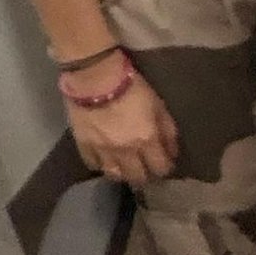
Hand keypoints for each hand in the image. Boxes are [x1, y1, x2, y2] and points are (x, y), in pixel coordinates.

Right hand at [65, 61, 179, 186]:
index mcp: (146, 140)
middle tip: (146, 170)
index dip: (165, 169)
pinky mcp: (83, 144)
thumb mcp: (158, 105)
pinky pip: (92, 164)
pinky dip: (100, 165)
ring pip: (114, 175)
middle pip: (137, 177)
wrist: (95, 78)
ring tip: (126, 169)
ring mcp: (102, 150)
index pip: (160, 168)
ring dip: (122, 174)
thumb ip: (167, 130)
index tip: (165, 165)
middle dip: (145, 176)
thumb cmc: (132, 87)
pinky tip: (104, 160)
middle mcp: (125, 151)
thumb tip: (172, 151)